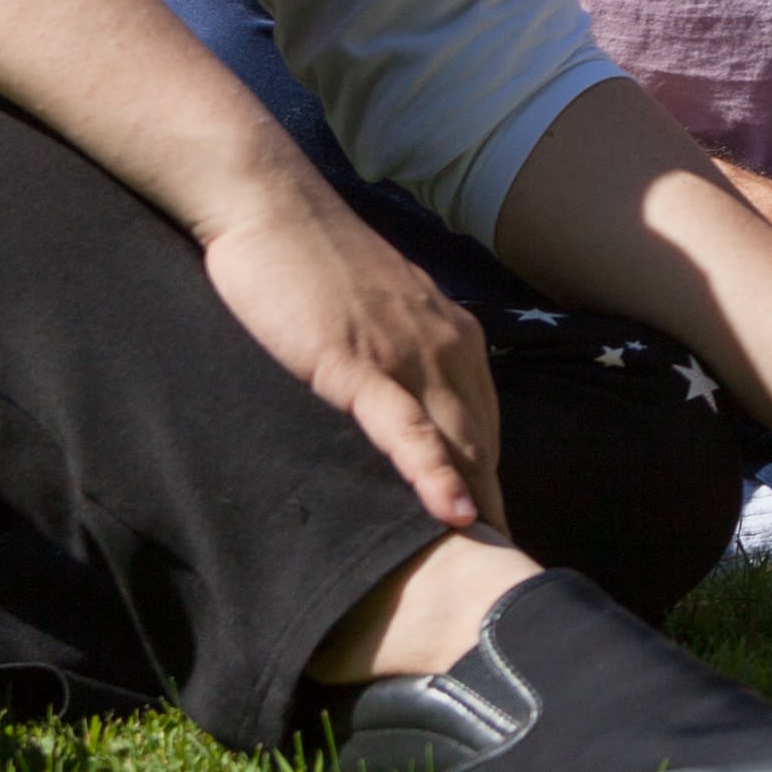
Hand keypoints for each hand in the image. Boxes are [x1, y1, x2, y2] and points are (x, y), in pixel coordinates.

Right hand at [198, 185, 502, 535]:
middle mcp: (445, 344)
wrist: (269, 203)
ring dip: (476, 503)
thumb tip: (400, 401)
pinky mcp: (356, 361)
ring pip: (456, 440)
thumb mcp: (373, 309)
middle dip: (494, 506)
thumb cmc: (311, 258)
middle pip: (481, 442)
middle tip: (502, 568)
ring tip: (490, 564)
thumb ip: (398, 351)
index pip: (484, 423)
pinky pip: (404, 427)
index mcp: (453, 334)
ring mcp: (405, 352)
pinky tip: (451, 514)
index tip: (499, 532)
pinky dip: (432, 472)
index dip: (490, 481)